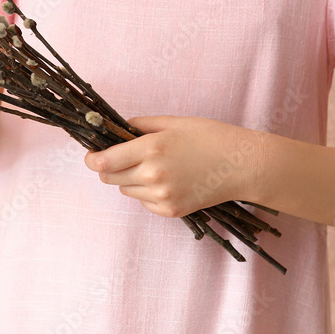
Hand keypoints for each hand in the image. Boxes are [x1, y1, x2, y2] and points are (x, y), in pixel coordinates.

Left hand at [84, 115, 262, 218]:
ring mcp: (162, 196)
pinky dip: (147, 193)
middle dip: (109, 168)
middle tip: (122, 157)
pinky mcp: (172, 211)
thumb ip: (139, 126)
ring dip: (129, 179)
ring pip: (126, 190)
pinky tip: (167, 180)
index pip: (102, 162)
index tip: (92, 155)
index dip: (92, 159)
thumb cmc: (210, 137)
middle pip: (109, 178)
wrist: (243, 165)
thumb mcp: (172, 122)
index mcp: (150, 148)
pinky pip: (144, 203)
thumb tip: (116, 130)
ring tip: (153, 166)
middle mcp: (152, 175)